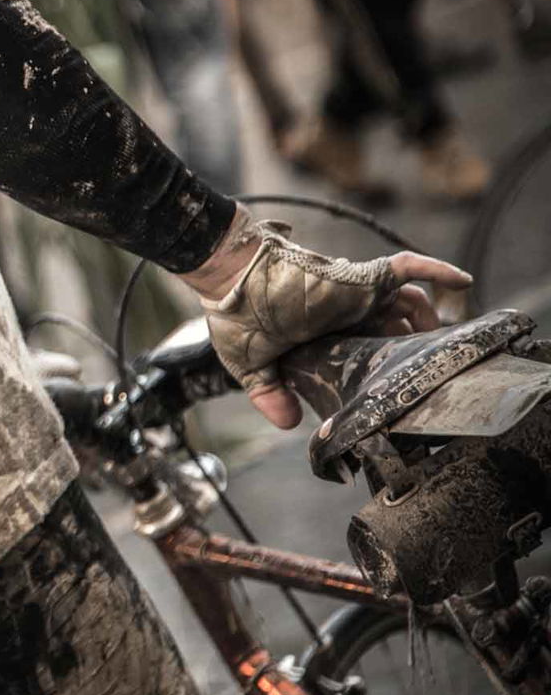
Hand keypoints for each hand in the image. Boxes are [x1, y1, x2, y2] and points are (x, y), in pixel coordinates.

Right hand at [183, 211, 471, 428]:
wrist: (231, 278)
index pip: (366, 343)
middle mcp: (347, 313)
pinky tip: (463, 282)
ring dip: (427, 317)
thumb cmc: (236, 315)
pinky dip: (437, 270)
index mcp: (324, 332)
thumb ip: (268, 393)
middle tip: (422, 365)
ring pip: (410, 301)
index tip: (393, 383)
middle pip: (396, 325)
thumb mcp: (250, 363)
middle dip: (413, 342)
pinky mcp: (363, 276)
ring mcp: (358, 293)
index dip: (384, 358)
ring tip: (438, 338)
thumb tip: (289, 425)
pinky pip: (408, 269)